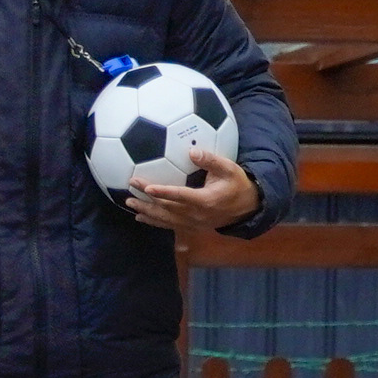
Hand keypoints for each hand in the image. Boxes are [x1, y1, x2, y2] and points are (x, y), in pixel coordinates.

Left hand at [126, 146, 258, 233]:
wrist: (247, 208)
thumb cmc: (237, 184)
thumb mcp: (229, 169)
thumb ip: (211, 160)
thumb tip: (192, 150)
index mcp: (205, 200)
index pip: (180, 196)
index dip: (163, 193)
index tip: (146, 187)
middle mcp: (196, 215)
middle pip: (167, 208)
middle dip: (147, 199)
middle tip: (130, 188)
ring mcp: (193, 223)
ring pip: (165, 219)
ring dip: (146, 211)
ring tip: (130, 203)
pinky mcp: (191, 227)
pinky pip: (169, 225)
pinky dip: (154, 222)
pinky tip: (140, 217)